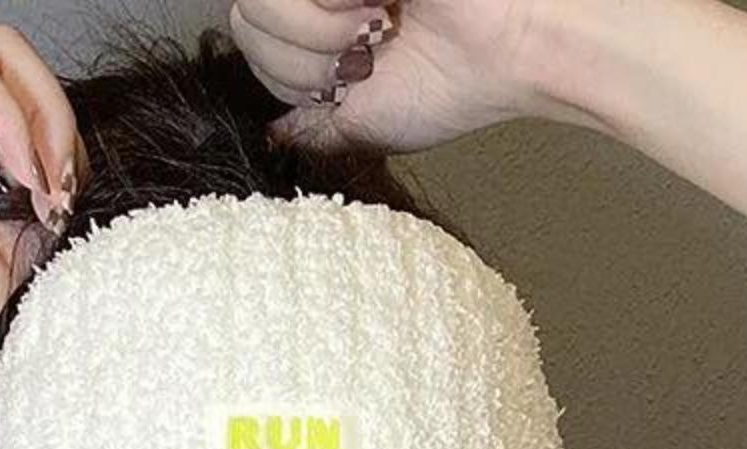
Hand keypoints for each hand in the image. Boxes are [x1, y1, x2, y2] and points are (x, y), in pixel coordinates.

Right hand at [0, 24, 90, 414]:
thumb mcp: (0, 265)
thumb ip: (33, 213)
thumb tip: (65, 184)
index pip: (26, 113)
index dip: (63, 152)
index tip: (70, 210)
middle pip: (14, 70)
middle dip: (58, 122)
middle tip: (66, 187)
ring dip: (42, 113)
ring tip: (47, 180)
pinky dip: (8, 111)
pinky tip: (21, 165)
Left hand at [234, 0, 614, 158]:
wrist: (503, 49)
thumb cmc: (452, 87)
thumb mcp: (366, 127)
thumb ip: (314, 130)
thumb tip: (273, 137)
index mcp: (318, 31)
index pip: (248, 42)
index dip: (282, 73)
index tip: (343, 84)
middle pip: (243, 16)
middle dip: (297, 57)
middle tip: (359, 58)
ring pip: (259, 0)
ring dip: (315, 31)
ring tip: (374, 28)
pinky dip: (333, 5)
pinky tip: (383, 4)